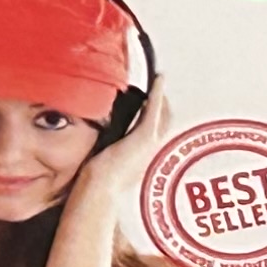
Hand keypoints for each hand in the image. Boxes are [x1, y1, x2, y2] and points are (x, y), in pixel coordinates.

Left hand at [85, 88, 176, 213]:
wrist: (100, 188)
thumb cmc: (100, 179)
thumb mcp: (110, 160)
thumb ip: (114, 149)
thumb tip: (105, 141)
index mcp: (143, 155)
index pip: (158, 131)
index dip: (159, 114)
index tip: (154, 102)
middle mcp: (152, 149)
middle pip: (166, 121)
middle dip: (163, 103)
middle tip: (158, 88)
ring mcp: (150, 143)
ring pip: (163, 114)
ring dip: (161, 96)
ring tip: (159, 80)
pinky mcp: (144, 136)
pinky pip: (154, 110)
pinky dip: (157, 93)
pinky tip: (158, 79)